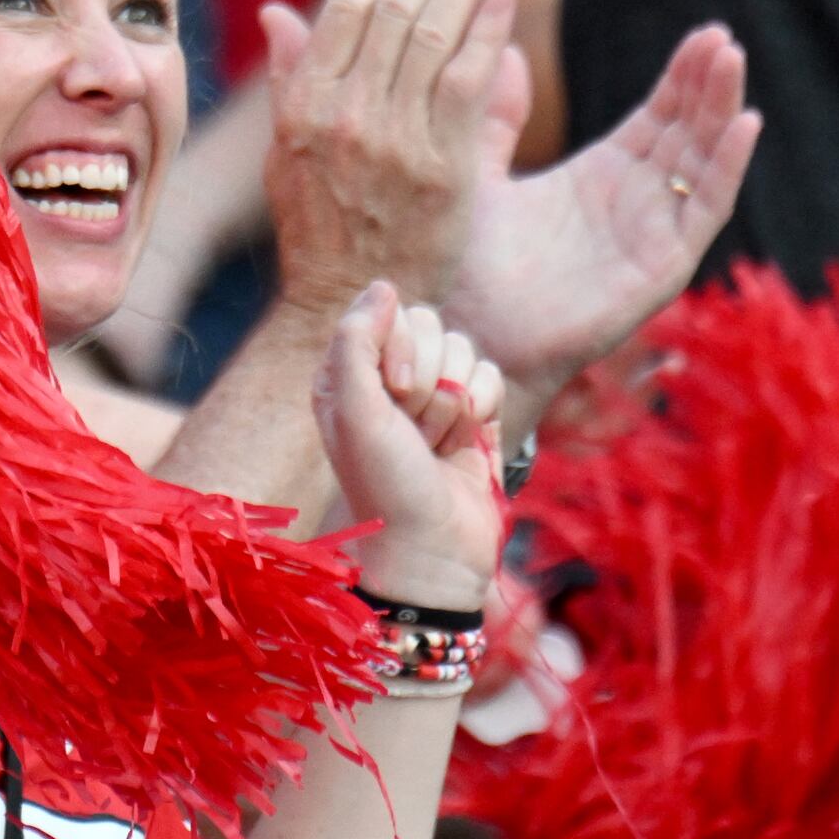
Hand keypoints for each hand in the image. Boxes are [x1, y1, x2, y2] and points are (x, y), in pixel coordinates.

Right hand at [255, 0, 527, 322]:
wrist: (345, 310)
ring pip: (430, 33)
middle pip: (392, 7)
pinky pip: (465, 83)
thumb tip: (277, 12)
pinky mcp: (439, 170)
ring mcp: (390, 142)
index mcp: (302, 106)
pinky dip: (486, 35)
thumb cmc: (321, 232)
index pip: (346, 8)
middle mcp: (341, 116)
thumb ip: (290, 79)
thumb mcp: (285, 155)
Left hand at [316, 282, 502, 611]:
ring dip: (455, 399)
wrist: (433, 553)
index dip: (401, 350)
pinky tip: (469, 440)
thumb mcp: (355, 411)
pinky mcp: (474, 415)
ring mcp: (434, 397)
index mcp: (348, 375)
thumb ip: (357, 340)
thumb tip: (384, 285)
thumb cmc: (384, 485)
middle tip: (416, 429)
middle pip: (429, 325)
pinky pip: (490, 374)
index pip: (387, 314)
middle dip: (430, 378)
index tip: (396, 395)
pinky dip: (484, 405)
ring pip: (463, 348)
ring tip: (437, 443)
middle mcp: (388, 381)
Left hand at [451, 24, 757, 393]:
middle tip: (723, 36)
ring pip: (703, 164)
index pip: (658, 117)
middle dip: (708, 85)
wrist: (462, 332)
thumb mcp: (479, 172)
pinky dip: (726, 168)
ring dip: (722, 113)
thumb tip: (513, 52)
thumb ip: (497, 115)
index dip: (682, 77)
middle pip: (688, 133)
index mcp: (600, 178)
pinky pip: (703, 211)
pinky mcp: (660, 269)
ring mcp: (651, 236)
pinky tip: (744, 124)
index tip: (704, 32)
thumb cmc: (465, 266)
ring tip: (733, 61)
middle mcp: (635, 204)